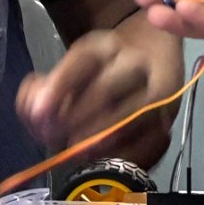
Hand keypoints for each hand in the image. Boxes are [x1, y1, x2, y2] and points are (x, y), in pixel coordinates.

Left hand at [17, 27, 174, 160]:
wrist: (154, 60)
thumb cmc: (102, 72)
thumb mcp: (72, 70)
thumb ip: (45, 90)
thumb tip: (33, 110)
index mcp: (106, 46)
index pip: (82, 61)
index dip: (59, 87)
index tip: (38, 113)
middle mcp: (135, 62)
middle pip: (106, 89)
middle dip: (75, 118)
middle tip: (53, 138)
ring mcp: (159, 90)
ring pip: (131, 115)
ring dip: (99, 138)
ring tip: (76, 151)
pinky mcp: (170, 119)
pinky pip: (149, 140)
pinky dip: (124, 153)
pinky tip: (103, 158)